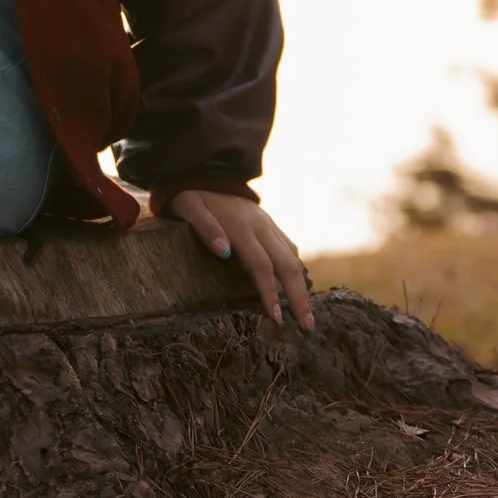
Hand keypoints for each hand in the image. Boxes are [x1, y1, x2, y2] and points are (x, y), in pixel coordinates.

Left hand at [169, 191, 314, 329]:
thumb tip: (224, 253)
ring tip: (307, 315)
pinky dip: (296, 268)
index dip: (270, 292)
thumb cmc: (191, 195)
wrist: (204, 171)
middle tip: (308, 327)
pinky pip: (289, 247)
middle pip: (287, 265)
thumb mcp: (189, 207)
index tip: (277, 318)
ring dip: (302, 287)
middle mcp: (261, 226)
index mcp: (242, 226)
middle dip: (299, 297)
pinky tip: (299, 287)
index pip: (261, 265)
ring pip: (293, 257)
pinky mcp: (270, 224)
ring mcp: (268, 224)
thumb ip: (205, 228)